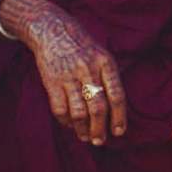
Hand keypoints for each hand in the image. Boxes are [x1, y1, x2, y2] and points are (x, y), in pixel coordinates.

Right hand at [6, 0, 126, 146]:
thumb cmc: (82, 45)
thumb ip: (109, 77)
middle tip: (100, 141)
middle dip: (100, 129)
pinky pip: (60, 109)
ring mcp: (69, 76)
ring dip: (83, 129)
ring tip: (86, 137)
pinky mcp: (52, 82)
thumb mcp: (102, 54)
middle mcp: (89, 70)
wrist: (53, 30)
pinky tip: (70, 125)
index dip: (119, 117)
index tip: (119, 132)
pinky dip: (66, 121)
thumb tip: (117, 109)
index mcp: (106, 63)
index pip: (117, 95)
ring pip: (79, 112)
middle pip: (98, 107)